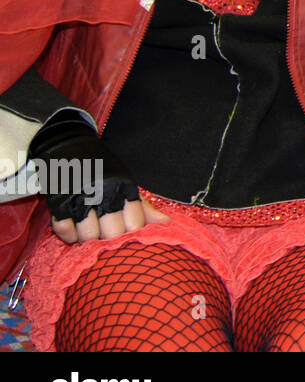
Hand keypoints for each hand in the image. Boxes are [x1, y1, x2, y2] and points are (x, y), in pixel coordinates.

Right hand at [29, 119, 170, 244]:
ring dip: (88, 239)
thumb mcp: (126, 181)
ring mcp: (80, 197)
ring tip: (90, 230)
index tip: (125, 233)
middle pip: (112, 234)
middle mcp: (104, 192)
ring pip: (88, 236)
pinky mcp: (58, 200)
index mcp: (124, 187)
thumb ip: (144, 206)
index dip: (131, 234)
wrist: (68, 143)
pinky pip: (65, 230)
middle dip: (109, 239)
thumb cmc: (101, 167)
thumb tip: (168, 224)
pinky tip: (74, 228)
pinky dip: (69, 234)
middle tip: (105, 233)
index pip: (135, 224)